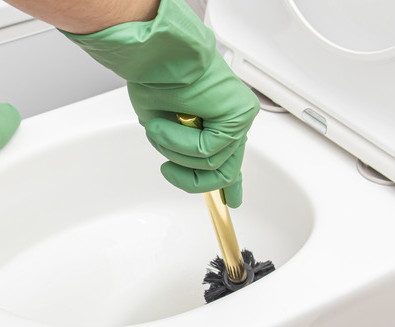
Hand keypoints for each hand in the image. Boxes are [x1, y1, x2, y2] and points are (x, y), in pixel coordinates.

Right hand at [61, 0, 258, 206]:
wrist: (156, 55)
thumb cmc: (155, 81)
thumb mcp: (165, 128)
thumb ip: (182, 151)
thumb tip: (184, 170)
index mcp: (219, 121)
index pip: (231, 159)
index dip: (231, 186)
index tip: (233, 203)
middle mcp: (233, 119)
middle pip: (224, 172)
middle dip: (191, 178)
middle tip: (168, 170)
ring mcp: (239, 118)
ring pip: (212, 164)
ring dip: (177, 152)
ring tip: (159, 129)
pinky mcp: (237, 116)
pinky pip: (208, 151)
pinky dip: (180, 143)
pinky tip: (165, 125)